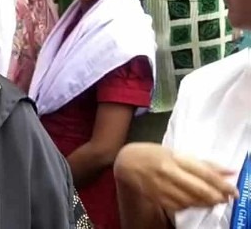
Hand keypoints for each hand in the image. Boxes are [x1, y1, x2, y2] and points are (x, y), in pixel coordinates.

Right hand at [114, 143, 237, 211]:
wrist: (125, 162)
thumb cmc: (152, 154)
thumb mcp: (176, 153)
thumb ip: (203, 163)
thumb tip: (229, 171)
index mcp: (174, 158)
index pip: (204, 173)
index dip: (222, 184)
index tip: (233, 190)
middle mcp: (168, 173)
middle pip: (199, 189)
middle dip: (216, 196)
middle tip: (225, 198)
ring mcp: (161, 187)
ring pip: (191, 200)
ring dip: (205, 203)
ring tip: (212, 200)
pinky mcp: (156, 197)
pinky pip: (179, 206)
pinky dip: (190, 205)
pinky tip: (193, 202)